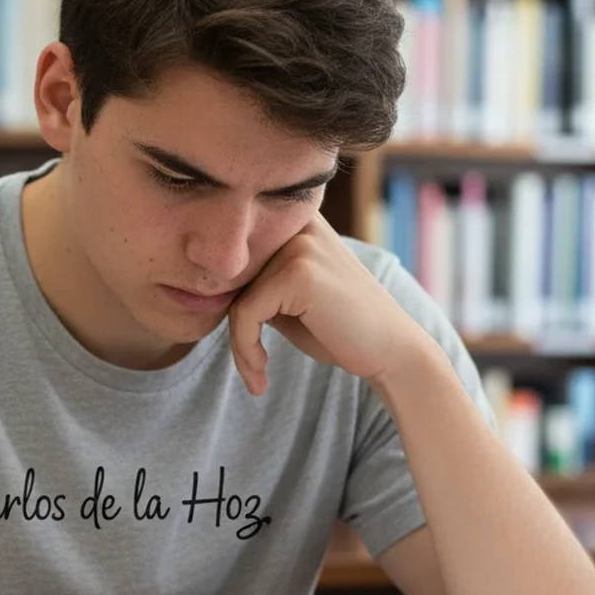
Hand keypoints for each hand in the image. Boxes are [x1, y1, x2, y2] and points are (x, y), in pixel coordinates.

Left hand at [228, 210, 421, 394]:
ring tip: (256, 375)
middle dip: (232, 325)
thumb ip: (254, 284)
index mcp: (296, 220)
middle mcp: (297, 222)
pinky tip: (261, 375)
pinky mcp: (298, 273)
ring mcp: (299, 245)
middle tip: (248, 367)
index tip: (241, 345)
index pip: (236, 256)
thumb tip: (203, 288)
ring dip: (239, 346)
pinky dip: (245, 350)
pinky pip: (245, 314)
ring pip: (233, 296)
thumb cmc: (339, 329)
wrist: (391, 351)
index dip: (228, 299)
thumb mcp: (288, 300)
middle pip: (231, 274)